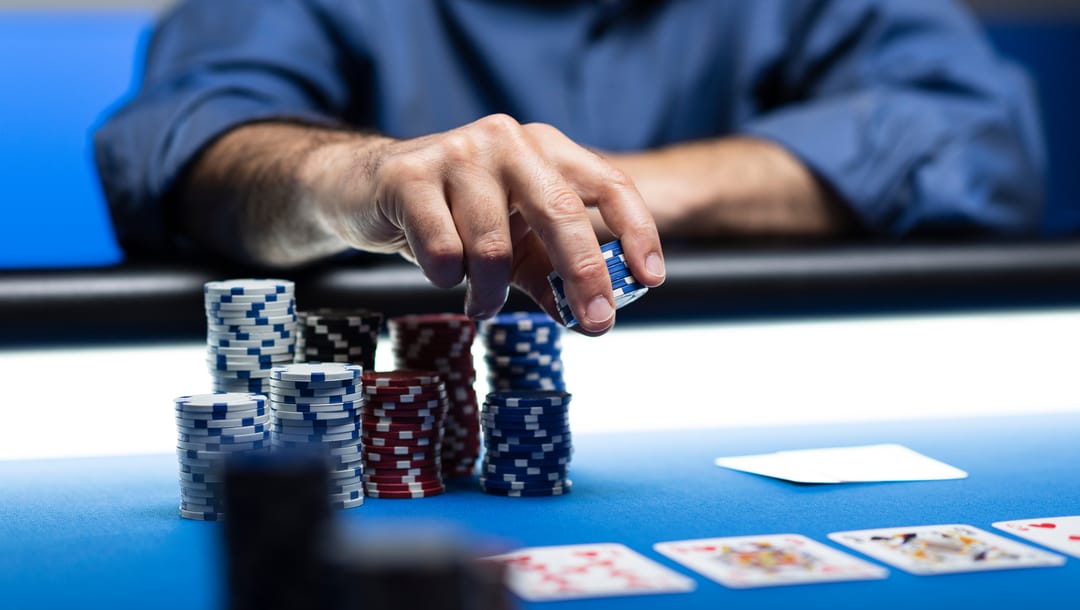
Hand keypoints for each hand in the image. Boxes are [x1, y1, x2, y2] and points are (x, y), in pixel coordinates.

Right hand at [304, 114, 665, 333]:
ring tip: (481, 301)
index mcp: (545, 149)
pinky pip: (445, 250)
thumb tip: (592, 320)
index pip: (608, 183)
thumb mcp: (513, 243)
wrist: (365, 189)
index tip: (650, 279)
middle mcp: (508, 140)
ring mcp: (458, 151)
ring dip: (490, 292)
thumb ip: (551, 275)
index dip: (637, 231)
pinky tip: (441, 273)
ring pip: (493, 245)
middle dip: (584, 274)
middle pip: (560, 212)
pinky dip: (447, 278)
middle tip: (597, 323)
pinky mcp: (409, 175)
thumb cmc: (454, 216)